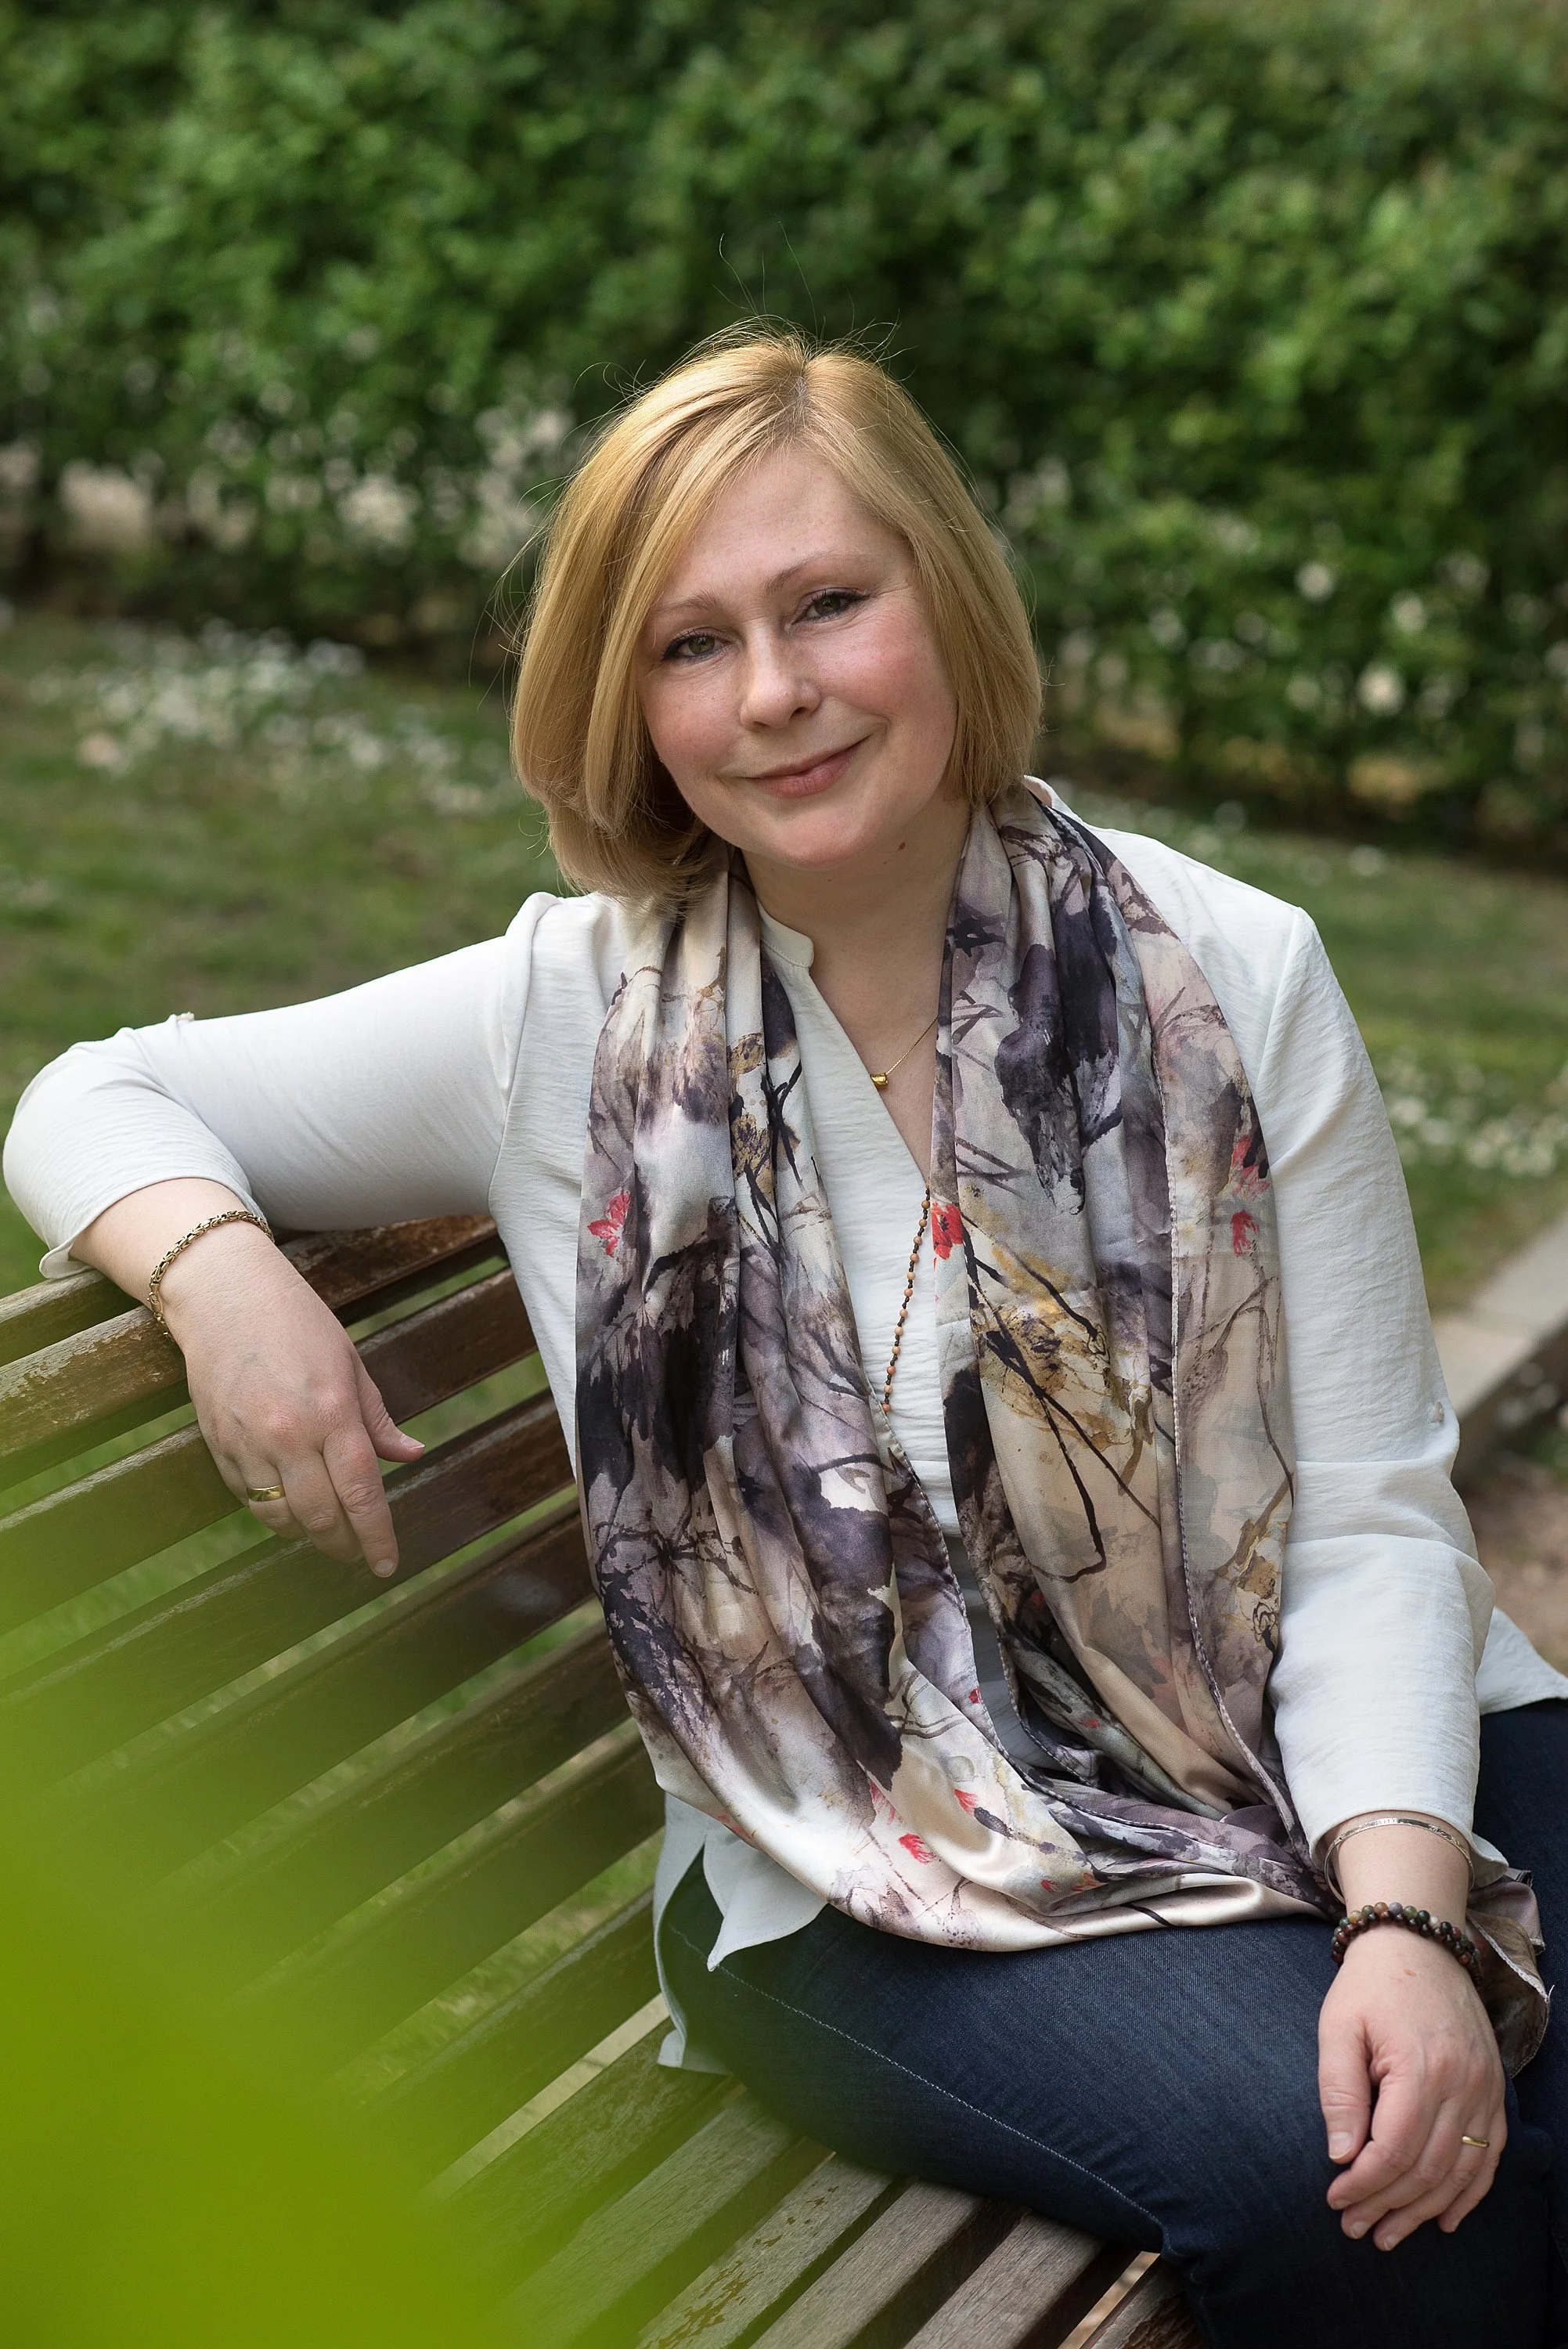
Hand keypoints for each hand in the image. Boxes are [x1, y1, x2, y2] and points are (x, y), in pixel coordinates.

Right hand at [157, 1224, 423, 1576]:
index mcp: (332, 1413)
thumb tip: (412, 1455)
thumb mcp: (350, 1363)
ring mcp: (248, 1443)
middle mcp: (290, 1435)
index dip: (376, 1536)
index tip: (387, 1564)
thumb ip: (377, 1418)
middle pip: (322, 1517)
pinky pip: (249, 1499)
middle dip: (345, 1546)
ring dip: (309, 1535)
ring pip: (281, 1517)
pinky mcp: (218, 1445)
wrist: (224, 1294)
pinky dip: (273, 1513)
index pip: (362, 1494)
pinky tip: (291, 1509)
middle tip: (359, 1555)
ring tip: (328, 1534)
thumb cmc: (297, 1322)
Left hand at [1320, 1924, 1504, 2250]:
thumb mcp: (1338, 2028)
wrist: (1419, 1944)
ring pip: (1459, 2171)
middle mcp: (1463, 2084)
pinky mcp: (1494, 2091)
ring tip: (1389, 2235)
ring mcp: (1486, 2090)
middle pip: (1427, 2168)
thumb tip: (1341, 2156)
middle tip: (1355, 2230)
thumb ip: (1339, 2092)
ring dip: (1424, 2210)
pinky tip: (1443, 2219)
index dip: (1364, 2184)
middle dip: (1388, 2206)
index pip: (1395, 2150)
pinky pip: (1489, 2156)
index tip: (1334, 2201)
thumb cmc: (1370, 1986)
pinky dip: (1468, 2194)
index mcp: (1421, 2067)